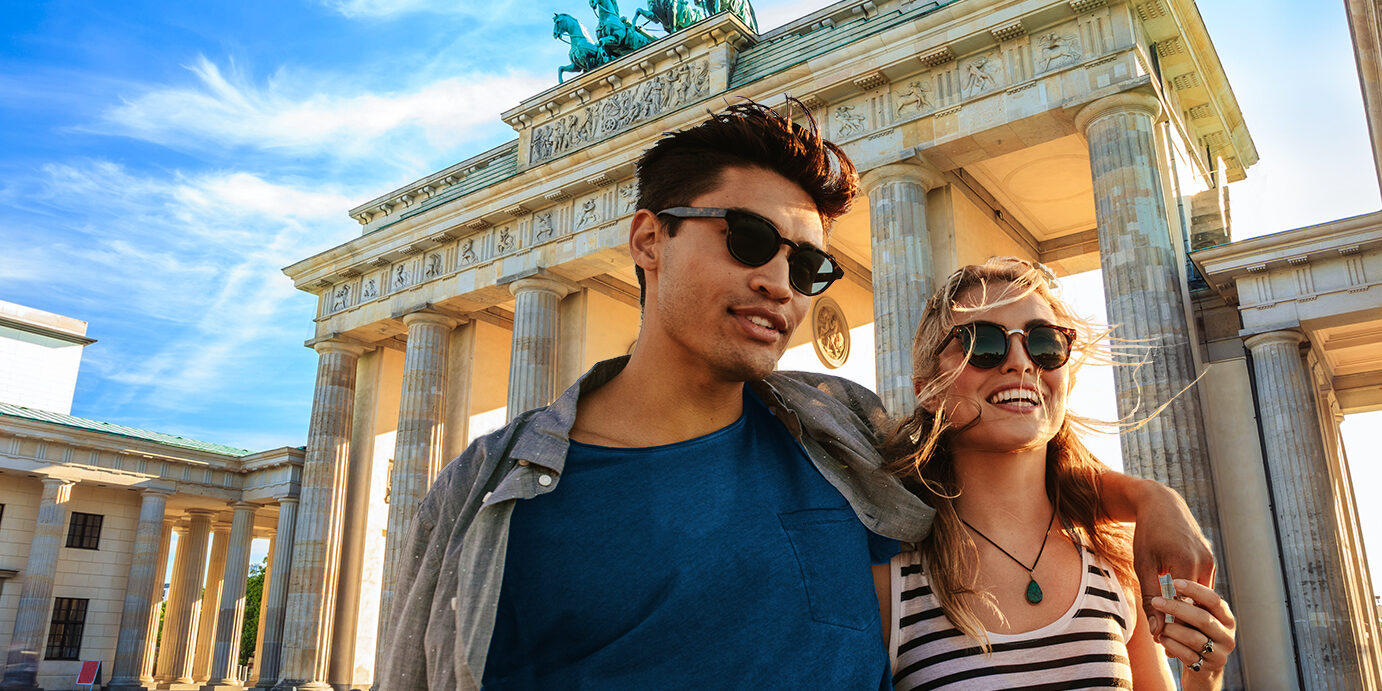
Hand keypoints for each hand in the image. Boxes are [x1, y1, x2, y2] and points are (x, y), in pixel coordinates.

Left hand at [1131, 482, 1215, 636]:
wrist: (1162, 504)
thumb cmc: (1147, 534)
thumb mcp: (1143, 565)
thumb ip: (1150, 597)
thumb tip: (1157, 629)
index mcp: (1186, 563)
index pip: (1184, 607)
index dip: (1174, 626)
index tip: (1161, 641)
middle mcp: (1205, 563)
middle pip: (1197, 605)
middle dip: (1182, 623)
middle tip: (1165, 639)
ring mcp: (1211, 561)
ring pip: (1202, 598)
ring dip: (1188, 612)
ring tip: (1169, 626)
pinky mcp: (1210, 560)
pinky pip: (1203, 587)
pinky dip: (1192, 599)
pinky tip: (1177, 608)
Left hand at [1151, 579, 1235, 687]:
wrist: (1201, 666)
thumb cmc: (1193, 632)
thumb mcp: (1193, 616)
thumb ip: (1185, 604)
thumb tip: (1163, 595)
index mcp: (1226, 618)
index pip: (1214, 600)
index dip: (1195, 590)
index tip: (1175, 583)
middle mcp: (1227, 635)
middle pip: (1203, 619)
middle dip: (1176, 609)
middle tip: (1156, 601)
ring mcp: (1220, 653)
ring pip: (1194, 638)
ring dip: (1172, 630)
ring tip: (1158, 626)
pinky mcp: (1208, 668)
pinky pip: (1187, 655)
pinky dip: (1171, 645)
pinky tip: (1162, 638)